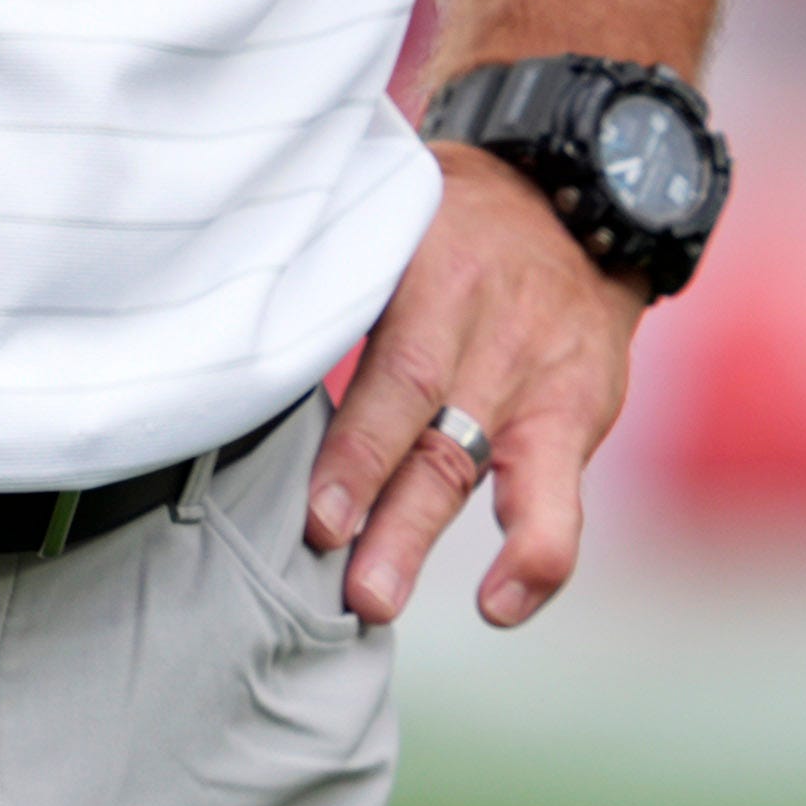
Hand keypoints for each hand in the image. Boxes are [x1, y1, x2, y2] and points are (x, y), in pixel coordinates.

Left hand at [304, 144, 641, 629]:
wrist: (577, 200)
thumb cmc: (449, 228)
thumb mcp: (395, 218)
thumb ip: (337, 277)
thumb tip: (228, 342)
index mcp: (436, 274)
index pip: (402, 372)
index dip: (359, 450)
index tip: (320, 516)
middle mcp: (492, 329)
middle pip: (438, 433)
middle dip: (389, 517)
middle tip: (349, 589)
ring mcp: (539, 377)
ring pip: (481, 468)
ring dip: (424, 539)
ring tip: (378, 601)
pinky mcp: (577, 415)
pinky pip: (562, 498)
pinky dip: (535, 557)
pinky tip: (501, 605)